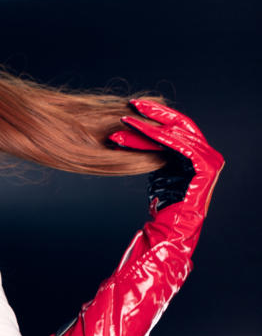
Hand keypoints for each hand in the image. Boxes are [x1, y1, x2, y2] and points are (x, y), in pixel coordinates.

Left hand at [109, 99, 223, 237]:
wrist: (171, 230)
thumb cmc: (162, 206)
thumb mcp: (157, 171)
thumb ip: (155, 152)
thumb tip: (134, 133)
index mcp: (197, 153)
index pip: (176, 127)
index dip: (156, 115)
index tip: (132, 108)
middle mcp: (207, 153)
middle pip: (178, 125)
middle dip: (153, 113)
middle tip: (131, 105)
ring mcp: (210, 159)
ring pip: (176, 134)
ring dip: (149, 127)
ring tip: (127, 121)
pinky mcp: (206, 166)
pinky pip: (181, 146)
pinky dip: (161, 138)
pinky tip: (143, 131)